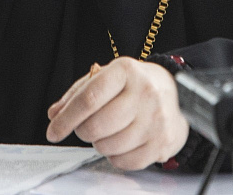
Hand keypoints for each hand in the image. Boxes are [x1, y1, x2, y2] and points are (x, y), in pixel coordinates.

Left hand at [46, 57, 189, 169]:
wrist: (179, 94)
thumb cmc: (137, 85)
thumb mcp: (109, 76)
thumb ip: (80, 93)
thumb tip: (55, 113)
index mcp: (126, 71)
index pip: (89, 98)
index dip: (66, 118)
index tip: (53, 130)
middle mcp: (144, 93)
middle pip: (96, 126)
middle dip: (83, 131)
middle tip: (87, 127)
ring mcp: (155, 119)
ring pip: (108, 146)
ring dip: (100, 143)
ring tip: (110, 131)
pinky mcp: (161, 142)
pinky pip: (124, 162)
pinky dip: (116, 156)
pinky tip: (123, 141)